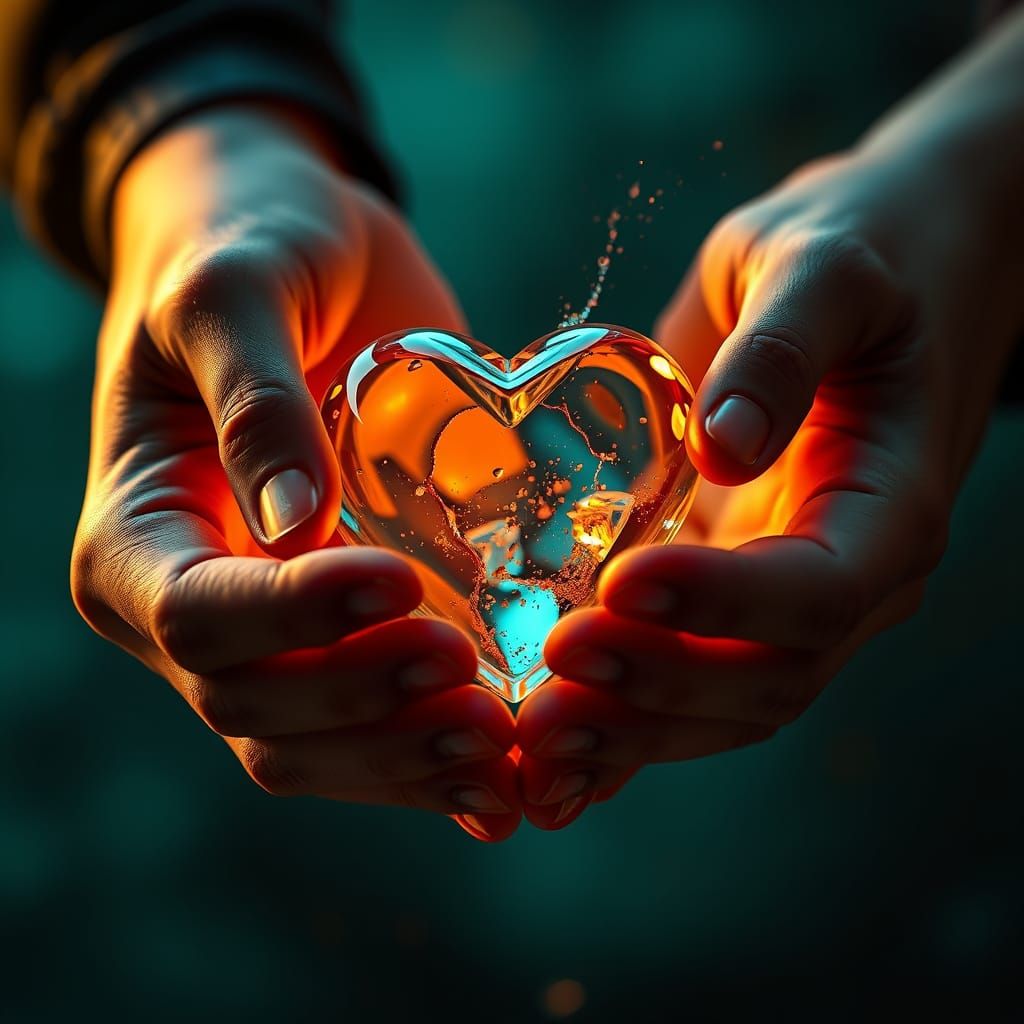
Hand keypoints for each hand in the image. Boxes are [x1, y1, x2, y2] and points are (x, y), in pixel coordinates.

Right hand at [71, 105, 518, 840]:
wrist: (303, 252)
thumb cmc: (251, 247)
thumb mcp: (236, 291)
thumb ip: (252, 400)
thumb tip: (291, 524)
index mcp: (138, 536)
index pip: (199, 615)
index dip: (295, 618)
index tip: (398, 582)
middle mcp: (191, 605)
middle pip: (255, 703)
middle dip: (365, 705)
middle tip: (474, 687)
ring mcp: (272, 630)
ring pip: (314, 742)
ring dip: (405, 756)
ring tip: (503, 743)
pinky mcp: (345, 629)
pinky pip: (375, 726)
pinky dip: (432, 762)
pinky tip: (508, 779)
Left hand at [517, 142, 1022, 828]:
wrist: (877, 266)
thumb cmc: (859, 250)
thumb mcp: (824, 267)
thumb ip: (782, 351)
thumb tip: (725, 449)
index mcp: (890, 509)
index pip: (816, 592)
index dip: (722, 603)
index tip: (622, 584)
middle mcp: (848, 577)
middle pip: (764, 678)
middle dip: (656, 689)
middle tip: (546, 685)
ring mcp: (786, 596)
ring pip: (721, 705)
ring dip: (628, 730)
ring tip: (529, 739)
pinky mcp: (729, 590)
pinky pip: (681, 679)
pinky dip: (619, 725)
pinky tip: (544, 753)